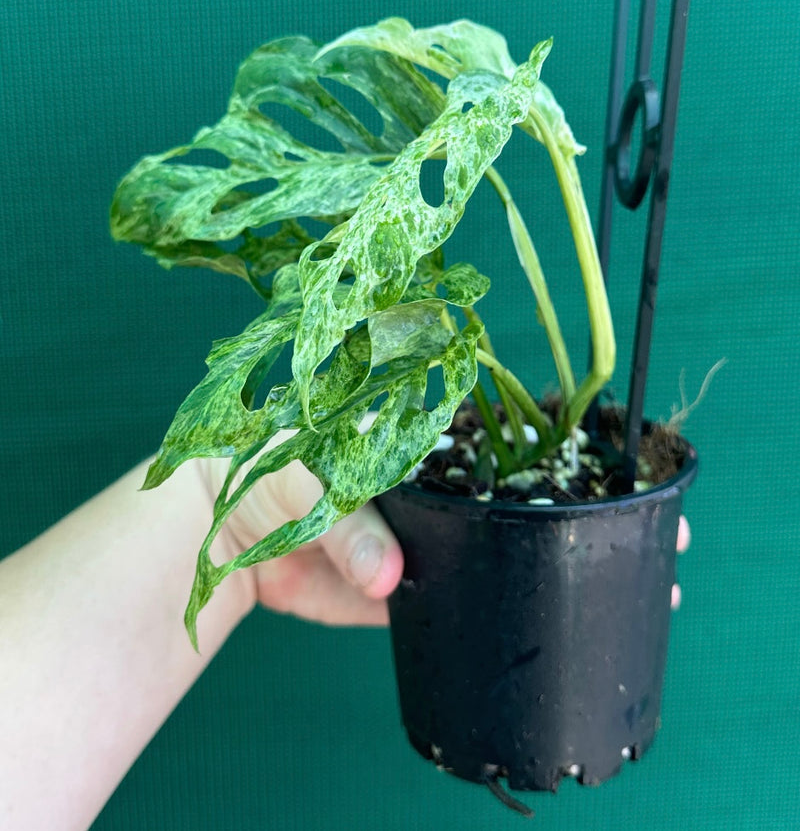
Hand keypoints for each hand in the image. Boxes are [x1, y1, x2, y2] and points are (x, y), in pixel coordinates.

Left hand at [206, 447, 690, 624]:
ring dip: (556, 570)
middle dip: (587, 514)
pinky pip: (455, 603)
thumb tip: (393, 576)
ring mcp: (426, 538)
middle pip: (525, 500)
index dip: (571, 450)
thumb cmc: (262, 468)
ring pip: (502, 555)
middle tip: (656, 536)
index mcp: (422, 437)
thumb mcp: (304, 475)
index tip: (630, 463)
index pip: (510, 436)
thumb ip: (349, 522)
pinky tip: (548, 621)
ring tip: (623, 582)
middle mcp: (437, 486)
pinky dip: (493, 614)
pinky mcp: (403, 589)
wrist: (216, 531)